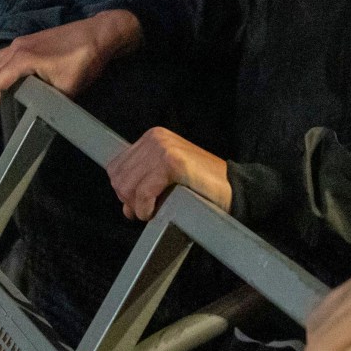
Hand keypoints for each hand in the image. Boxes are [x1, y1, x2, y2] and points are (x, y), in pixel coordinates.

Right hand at [0, 9, 141, 122]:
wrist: (100, 33)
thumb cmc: (84, 59)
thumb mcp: (68, 88)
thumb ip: (49, 102)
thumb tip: (38, 118)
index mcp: (22, 58)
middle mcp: (16, 47)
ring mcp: (21, 42)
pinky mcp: (29, 41)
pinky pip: (3, 56)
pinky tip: (1, 81)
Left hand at [108, 125, 234, 220]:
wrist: (234, 188)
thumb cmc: (201, 186)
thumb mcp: (166, 179)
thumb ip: (143, 185)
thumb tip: (125, 207)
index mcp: (152, 137)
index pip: (115, 166)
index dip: (123, 189)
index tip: (137, 203)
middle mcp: (155, 138)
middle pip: (118, 177)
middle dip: (128, 199)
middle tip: (145, 210)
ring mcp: (163, 148)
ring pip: (128, 186)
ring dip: (137, 206)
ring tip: (152, 211)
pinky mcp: (172, 162)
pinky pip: (143, 192)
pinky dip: (145, 208)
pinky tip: (154, 212)